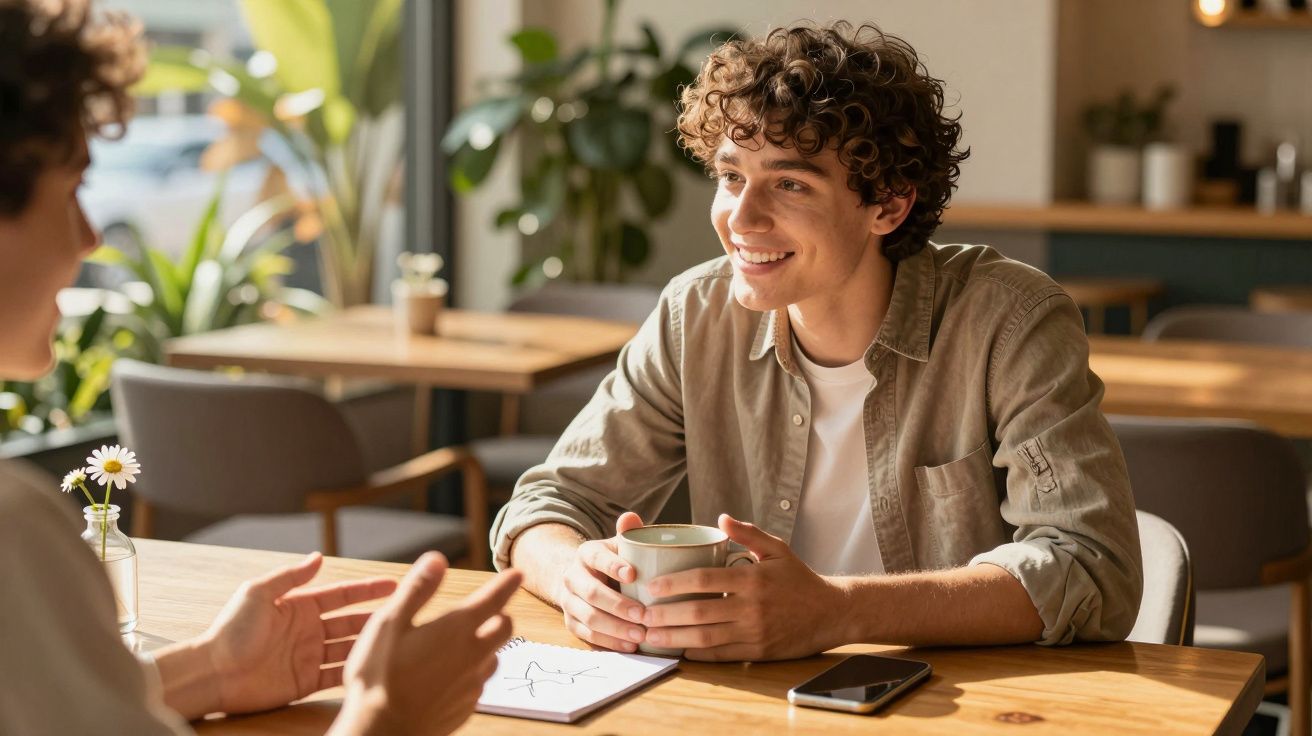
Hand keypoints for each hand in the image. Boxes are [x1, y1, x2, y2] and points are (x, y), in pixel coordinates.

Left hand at [200, 552, 397, 713]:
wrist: (213, 673)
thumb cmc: (231, 630)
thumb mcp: (259, 593)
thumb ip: (291, 576)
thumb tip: (319, 556)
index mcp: (299, 607)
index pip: (340, 596)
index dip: (366, 590)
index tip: (393, 584)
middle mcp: (307, 631)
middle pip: (350, 622)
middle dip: (376, 617)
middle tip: (406, 614)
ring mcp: (307, 657)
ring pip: (347, 648)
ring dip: (369, 645)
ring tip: (396, 642)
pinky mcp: (304, 682)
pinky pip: (334, 676)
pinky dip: (352, 672)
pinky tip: (372, 668)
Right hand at [333, 551, 520, 735]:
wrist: (382, 733)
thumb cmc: (379, 677)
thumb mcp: (388, 624)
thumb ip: (416, 590)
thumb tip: (437, 559)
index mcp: (456, 630)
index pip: (495, 599)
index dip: (507, 583)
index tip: (517, 574)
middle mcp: (473, 656)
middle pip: (505, 628)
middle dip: (500, 614)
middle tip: (488, 609)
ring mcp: (472, 685)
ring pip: (494, 657)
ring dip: (487, 645)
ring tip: (465, 642)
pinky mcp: (467, 707)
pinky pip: (479, 683)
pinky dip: (473, 672)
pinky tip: (450, 674)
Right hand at [555, 511, 647, 651]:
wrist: (582, 579)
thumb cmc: (613, 562)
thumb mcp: (619, 545)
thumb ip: (629, 533)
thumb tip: (630, 517)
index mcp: (586, 553)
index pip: (597, 557)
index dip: (613, 566)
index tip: (634, 574)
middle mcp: (572, 576)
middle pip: (592, 593)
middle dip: (618, 605)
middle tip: (643, 614)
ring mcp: (569, 601)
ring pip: (589, 617)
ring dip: (615, 628)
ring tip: (640, 635)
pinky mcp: (571, 622)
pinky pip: (587, 635)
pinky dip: (609, 642)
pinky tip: (630, 645)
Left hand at [641, 514, 843, 660]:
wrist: (831, 613)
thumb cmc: (799, 579)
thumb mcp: (778, 549)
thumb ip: (748, 533)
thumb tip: (721, 519)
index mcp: (752, 579)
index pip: (704, 580)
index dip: (674, 584)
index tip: (651, 586)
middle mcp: (751, 608)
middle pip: (698, 613)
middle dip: (664, 615)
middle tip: (640, 613)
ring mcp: (754, 633)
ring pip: (705, 638)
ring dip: (673, 638)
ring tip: (650, 636)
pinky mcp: (758, 653)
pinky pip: (721, 656)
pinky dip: (697, 655)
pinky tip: (677, 650)